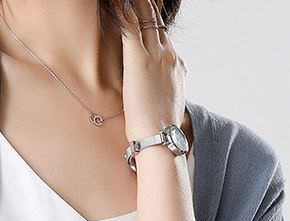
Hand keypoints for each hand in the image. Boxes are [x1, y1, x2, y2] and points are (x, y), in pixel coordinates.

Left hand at [119, 0, 187, 141]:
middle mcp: (169, 55)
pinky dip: (122, 12)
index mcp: (176, 65)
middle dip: (144, 4)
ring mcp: (156, 56)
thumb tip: (153, 95)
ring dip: (133, 3)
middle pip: (156, 20)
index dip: (152, 21)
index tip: (144, 11)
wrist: (160, 137)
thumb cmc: (159, 129)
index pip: (163, 35)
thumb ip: (160, 92)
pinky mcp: (139, 61)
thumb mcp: (164, 105)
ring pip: (145, 17)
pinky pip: (130, 27)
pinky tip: (114, 4)